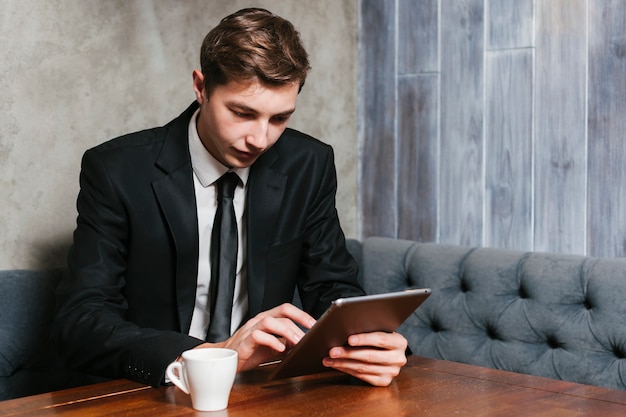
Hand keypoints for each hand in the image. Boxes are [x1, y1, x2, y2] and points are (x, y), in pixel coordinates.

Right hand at [194, 303, 315, 371]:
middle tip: (310, 336)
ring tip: (297, 342)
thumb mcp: (272, 347)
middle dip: (298, 324)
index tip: (315, 324)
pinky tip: (280, 349)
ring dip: (287, 331)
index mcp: (267, 319)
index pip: (286, 309)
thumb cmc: (248, 352)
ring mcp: (250, 329)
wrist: (224, 360)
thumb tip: (302, 343)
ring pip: (270, 321)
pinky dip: (272, 341)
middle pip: (282, 314)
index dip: (302, 315)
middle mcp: (258, 320)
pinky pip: (258, 336)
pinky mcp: (244, 341)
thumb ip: (285, 342)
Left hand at [322, 331, 407, 386]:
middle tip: (332, 350)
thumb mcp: (378, 330)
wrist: (388, 351)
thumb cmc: (378, 337)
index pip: (381, 339)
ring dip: (343, 363)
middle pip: (370, 356)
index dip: (364, 339)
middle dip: (348, 353)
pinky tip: (337, 365)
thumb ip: (367, 327)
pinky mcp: (384, 381)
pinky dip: (347, 370)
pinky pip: (362, 376)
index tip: (349, 339)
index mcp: (400, 342)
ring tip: (329, 358)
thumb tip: (341, 325)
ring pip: (363, 368)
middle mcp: (399, 358)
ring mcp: (392, 372)